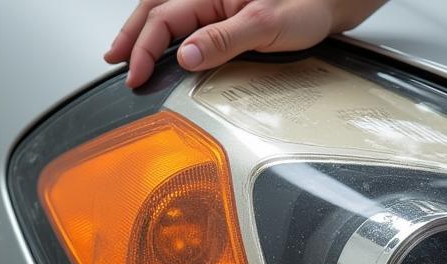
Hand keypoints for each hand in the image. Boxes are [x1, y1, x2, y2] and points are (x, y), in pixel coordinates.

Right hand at [105, 0, 386, 88]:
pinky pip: (185, 20)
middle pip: (156, 12)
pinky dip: (167, 33)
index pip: (163, 18)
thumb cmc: (305, 7)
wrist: (329, 3)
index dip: (145, 47)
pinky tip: (163, 46)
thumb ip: (224, 40)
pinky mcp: (224, 14)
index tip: (135, 74)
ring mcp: (215, 3)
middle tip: (117, 63)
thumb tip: (187, 56)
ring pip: (166, 14)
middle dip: (132, 38)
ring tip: (127, 54)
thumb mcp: (265, 26)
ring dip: (145, 34)